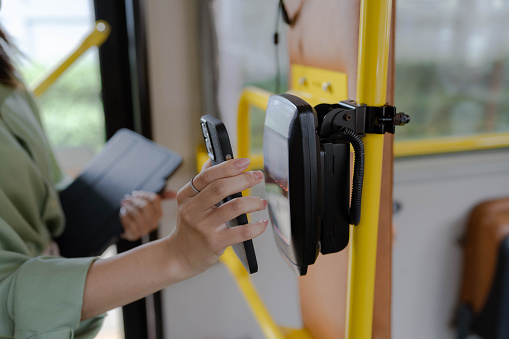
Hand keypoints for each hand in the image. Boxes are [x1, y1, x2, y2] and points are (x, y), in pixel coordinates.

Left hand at [119, 190, 176, 240]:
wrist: (129, 229)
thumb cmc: (141, 214)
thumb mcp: (150, 205)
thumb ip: (162, 197)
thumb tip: (175, 193)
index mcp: (159, 214)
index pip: (155, 199)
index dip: (144, 194)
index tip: (135, 193)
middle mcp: (154, 223)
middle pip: (145, 206)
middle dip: (134, 200)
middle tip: (127, 198)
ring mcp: (145, 230)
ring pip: (137, 214)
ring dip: (128, 207)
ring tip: (124, 204)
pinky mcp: (135, 235)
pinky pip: (130, 224)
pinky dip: (124, 216)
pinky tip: (123, 212)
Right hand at [167, 158, 267, 278]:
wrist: (179, 256)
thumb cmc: (190, 226)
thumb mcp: (189, 203)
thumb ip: (202, 183)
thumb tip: (213, 160)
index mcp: (186, 196)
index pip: (207, 176)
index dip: (228, 166)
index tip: (245, 162)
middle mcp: (192, 210)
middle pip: (221, 188)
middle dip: (244, 179)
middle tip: (257, 177)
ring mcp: (203, 227)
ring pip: (235, 207)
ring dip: (254, 202)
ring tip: (261, 202)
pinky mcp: (214, 242)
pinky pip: (242, 232)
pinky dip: (256, 226)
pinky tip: (262, 223)